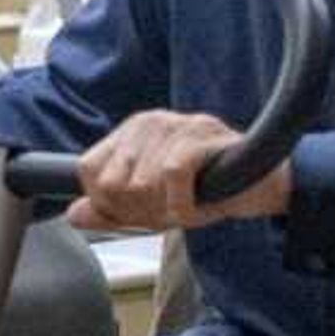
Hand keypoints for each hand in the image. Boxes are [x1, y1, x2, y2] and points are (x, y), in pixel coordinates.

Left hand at [63, 110, 290, 234]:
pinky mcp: (202, 135)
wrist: (261, 186)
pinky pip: (171, 178)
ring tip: (189, 202)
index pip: (88, 170)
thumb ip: (110, 211)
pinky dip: (184, 205)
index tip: (137, 209)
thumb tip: (73, 214)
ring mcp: (177, 124)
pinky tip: (198, 205)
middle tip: (169, 207)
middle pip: (111, 182)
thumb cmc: (206, 191)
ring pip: (140, 183)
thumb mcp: (150, 207)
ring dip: (166, 209)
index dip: (107, 202)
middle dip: (138, 209)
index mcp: (132, 132)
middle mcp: (150, 122)